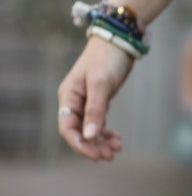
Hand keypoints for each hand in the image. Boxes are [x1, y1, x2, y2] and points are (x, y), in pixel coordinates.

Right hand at [56, 35, 133, 161]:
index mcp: (68, 97)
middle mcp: (74, 101)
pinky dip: (106, 131)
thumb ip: (95, 110)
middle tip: (110, 155)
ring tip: (117, 148)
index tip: (96, 155)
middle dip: (93, 145)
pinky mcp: (98, 99)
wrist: (119, 39)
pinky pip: (98, 121)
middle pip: (79, 131)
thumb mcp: (101, 84)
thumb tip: (88, 136)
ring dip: (101, 140)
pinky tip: (117, 138)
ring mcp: (86, 101)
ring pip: (89, 128)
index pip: (67, 128)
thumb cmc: (107, 58)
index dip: (80, 144)